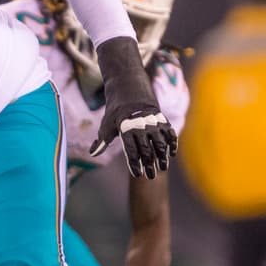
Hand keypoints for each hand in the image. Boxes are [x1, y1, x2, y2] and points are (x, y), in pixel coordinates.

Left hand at [89, 36, 177, 177]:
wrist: (130, 88)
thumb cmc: (116, 110)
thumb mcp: (106, 123)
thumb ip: (102, 140)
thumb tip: (92, 153)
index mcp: (126, 128)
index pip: (131, 151)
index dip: (134, 164)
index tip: (137, 174)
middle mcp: (141, 126)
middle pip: (147, 150)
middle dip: (149, 165)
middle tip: (151, 177)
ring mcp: (153, 122)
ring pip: (160, 144)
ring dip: (162, 157)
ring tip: (163, 168)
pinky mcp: (162, 119)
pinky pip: (170, 134)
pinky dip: (172, 144)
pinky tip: (171, 154)